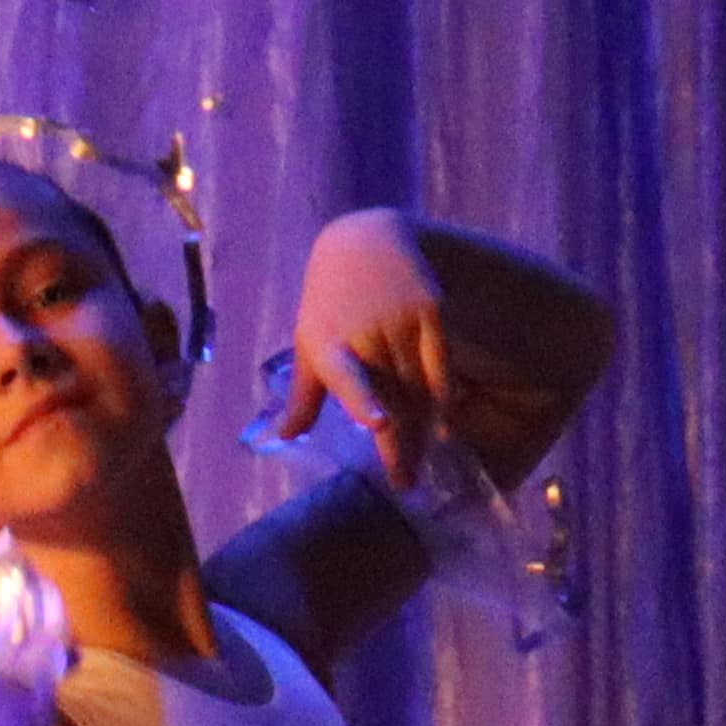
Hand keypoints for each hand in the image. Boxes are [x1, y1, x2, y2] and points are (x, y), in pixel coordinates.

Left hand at [265, 209, 454, 489]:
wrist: (364, 240)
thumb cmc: (329, 300)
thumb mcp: (309, 341)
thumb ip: (303, 396)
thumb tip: (282, 438)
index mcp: (329, 343)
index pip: (346, 374)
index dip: (361, 398)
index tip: (377, 423)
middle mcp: (366, 332)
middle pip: (390, 398)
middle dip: (398, 446)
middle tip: (405, 485)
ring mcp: (401, 320)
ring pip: (417, 388)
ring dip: (420, 431)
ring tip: (419, 467)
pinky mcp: (431, 310)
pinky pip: (440, 365)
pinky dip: (442, 398)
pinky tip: (442, 427)